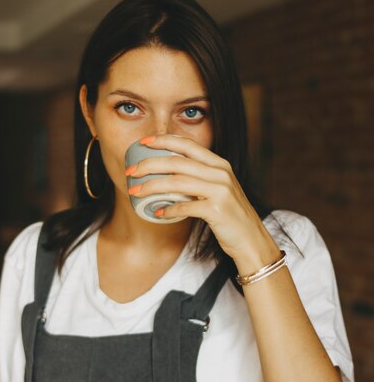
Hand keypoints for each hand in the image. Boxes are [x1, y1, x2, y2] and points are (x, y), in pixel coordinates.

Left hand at [125, 134, 278, 265]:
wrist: (251, 240)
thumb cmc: (230, 216)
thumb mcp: (218, 190)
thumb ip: (198, 178)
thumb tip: (165, 174)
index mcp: (219, 164)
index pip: (187, 145)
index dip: (163, 141)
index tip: (143, 142)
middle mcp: (220, 173)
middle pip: (177, 162)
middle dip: (149, 164)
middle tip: (130, 171)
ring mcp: (220, 190)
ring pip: (177, 182)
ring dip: (152, 186)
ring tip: (135, 192)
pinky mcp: (217, 210)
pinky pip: (185, 206)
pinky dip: (168, 209)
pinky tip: (157, 212)